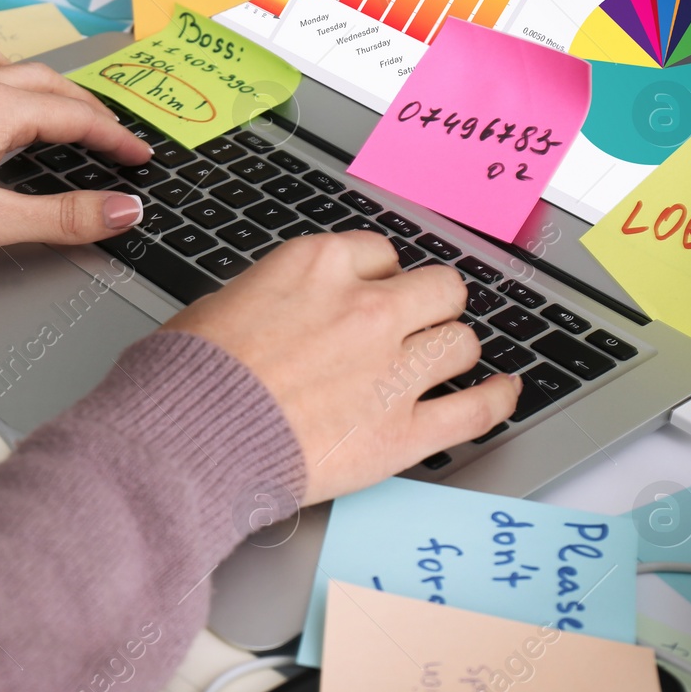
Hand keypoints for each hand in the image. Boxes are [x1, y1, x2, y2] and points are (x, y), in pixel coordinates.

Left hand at [0, 39, 151, 253]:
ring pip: (1, 60)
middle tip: (108, 134)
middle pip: (46, 82)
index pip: (75, 117)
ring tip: (49, 98)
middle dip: (84, 106)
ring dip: (33, 77)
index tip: (139, 156)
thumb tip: (122, 210)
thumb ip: (63, 217)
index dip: (115, 138)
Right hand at [163, 232, 519, 503]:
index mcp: (319, 267)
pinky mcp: (401, 432)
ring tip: (444, 362)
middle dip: (429, 305)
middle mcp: (367, 309)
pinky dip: (496, 400)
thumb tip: (285, 310)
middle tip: (417, 323)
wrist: (188, 438)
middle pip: (439, 289)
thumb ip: (275, 297)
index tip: (373, 292)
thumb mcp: (222, 305)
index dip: (378, 276)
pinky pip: (475, 410)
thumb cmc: (189, 376)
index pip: (380, 253)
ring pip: (462, 342)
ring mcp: (391, 371)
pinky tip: (502, 393)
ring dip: (452, 350)